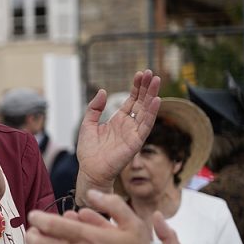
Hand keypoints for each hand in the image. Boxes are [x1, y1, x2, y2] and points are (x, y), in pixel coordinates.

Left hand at [75, 70, 161, 194]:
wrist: (90, 170)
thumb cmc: (88, 151)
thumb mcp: (87, 124)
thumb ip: (94, 108)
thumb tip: (103, 91)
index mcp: (119, 120)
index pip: (132, 100)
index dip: (137, 87)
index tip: (141, 74)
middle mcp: (129, 125)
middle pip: (141, 102)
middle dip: (147, 87)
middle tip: (151, 73)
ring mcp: (134, 132)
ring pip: (146, 111)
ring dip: (152, 96)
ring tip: (156, 81)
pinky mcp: (136, 141)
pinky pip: (146, 125)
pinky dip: (152, 113)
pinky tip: (156, 101)